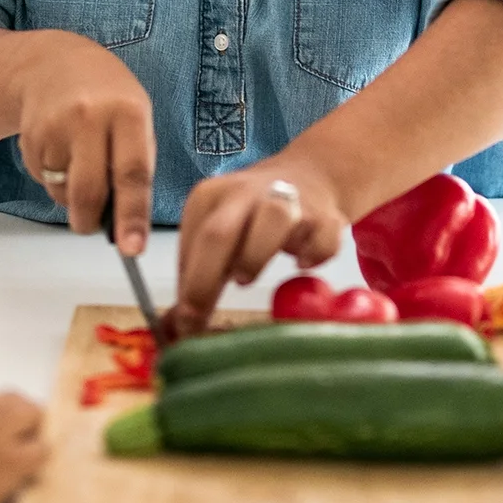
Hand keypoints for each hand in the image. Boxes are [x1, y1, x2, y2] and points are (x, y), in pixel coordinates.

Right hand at [9, 30, 156, 253]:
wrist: (51, 63)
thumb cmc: (105, 95)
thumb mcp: (135, 114)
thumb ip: (135, 161)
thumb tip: (127, 220)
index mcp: (127, 111)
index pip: (132, 174)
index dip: (133, 216)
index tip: (132, 248)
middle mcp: (89, 117)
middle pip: (88, 192)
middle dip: (90, 221)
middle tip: (92, 226)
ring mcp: (55, 127)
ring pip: (63, 191)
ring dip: (72, 195)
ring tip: (79, 161)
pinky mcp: (30, 138)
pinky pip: (44, 180)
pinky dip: (54, 178)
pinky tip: (60, 150)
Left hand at [171, 157, 348, 334]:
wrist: (309, 176)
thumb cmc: (253, 215)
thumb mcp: (218, 232)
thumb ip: (197, 273)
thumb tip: (178, 326)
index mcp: (210, 196)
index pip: (191, 242)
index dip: (186, 286)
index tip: (185, 323)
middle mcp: (245, 193)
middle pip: (219, 233)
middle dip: (205, 279)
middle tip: (199, 318)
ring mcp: (288, 199)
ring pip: (272, 218)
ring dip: (255, 255)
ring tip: (245, 280)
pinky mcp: (324, 216)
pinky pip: (321, 237)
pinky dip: (312, 255)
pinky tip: (301, 264)